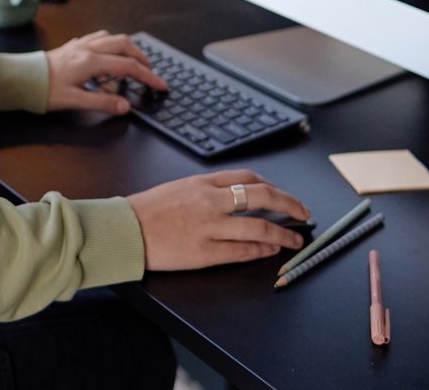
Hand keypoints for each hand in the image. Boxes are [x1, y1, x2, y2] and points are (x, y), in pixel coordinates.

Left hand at [45, 30, 168, 114]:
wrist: (21, 78)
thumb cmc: (44, 90)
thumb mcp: (74, 101)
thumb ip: (101, 103)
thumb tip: (125, 107)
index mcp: (91, 62)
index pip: (128, 67)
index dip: (148, 76)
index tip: (160, 85)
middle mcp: (88, 48)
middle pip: (124, 44)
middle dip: (141, 57)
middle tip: (150, 72)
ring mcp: (80, 44)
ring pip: (112, 37)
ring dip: (127, 47)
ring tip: (133, 62)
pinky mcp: (73, 45)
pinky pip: (99, 38)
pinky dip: (111, 44)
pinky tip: (109, 54)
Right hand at [127, 170, 309, 270]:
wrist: (124, 229)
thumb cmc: (147, 210)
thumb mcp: (179, 188)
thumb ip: (207, 190)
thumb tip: (235, 198)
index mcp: (203, 182)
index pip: (248, 178)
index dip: (272, 187)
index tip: (283, 196)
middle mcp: (210, 200)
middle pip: (261, 196)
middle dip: (288, 204)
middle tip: (303, 212)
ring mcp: (209, 226)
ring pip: (258, 226)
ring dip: (282, 233)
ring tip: (294, 238)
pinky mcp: (205, 251)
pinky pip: (242, 250)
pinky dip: (261, 249)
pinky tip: (271, 250)